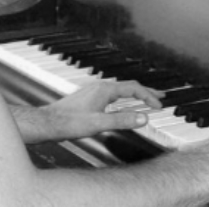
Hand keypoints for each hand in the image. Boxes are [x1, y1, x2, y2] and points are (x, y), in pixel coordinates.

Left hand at [38, 80, 163, 140]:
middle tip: (160, 96)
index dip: (149, 96)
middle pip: (128, 86)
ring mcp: (94, 91)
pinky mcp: (89, 98)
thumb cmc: (69, 122)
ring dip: (135, 94)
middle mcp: (100, 87)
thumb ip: (122, 120)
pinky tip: (122, 106)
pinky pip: (112, 94)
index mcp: (105, 89)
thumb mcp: (99, 123)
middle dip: (146, 91)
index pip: (134, 88)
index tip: (159, 106)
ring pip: (120, 90)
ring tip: (145, 100)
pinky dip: (124, 98)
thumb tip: (144, 118)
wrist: (48, 122)